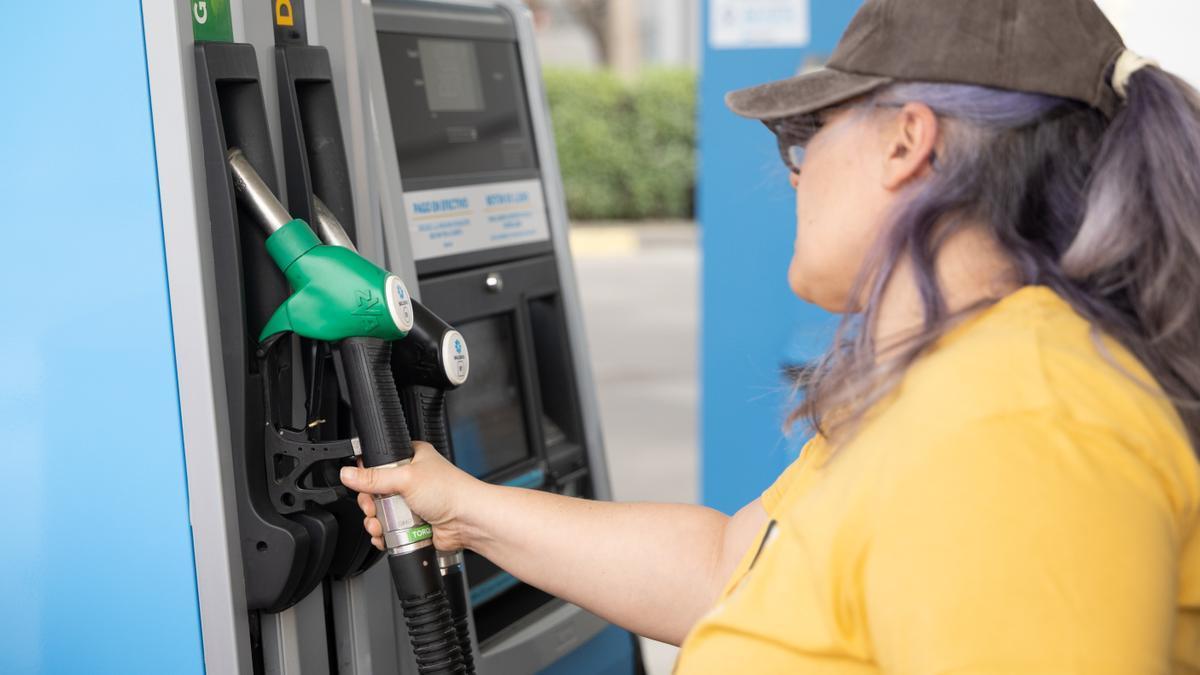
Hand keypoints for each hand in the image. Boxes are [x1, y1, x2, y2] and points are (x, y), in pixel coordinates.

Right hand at [339, 441, 480, 551]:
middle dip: (370, 504)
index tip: (362, 485)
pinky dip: (384, 535)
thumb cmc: (450, 491)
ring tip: (378, 525)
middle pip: (375, 491)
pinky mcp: (414, 523)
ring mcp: (413, 502)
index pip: (378, 463)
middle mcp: (412, 479)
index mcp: (412, 457)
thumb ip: (373, 477)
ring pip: (381, 513)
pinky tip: (384, 536)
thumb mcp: (406, 477)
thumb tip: (348, 473)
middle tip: (372, 508)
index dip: (367, 476)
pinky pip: (390, 529)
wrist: (468, 520)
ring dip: (375, 522)